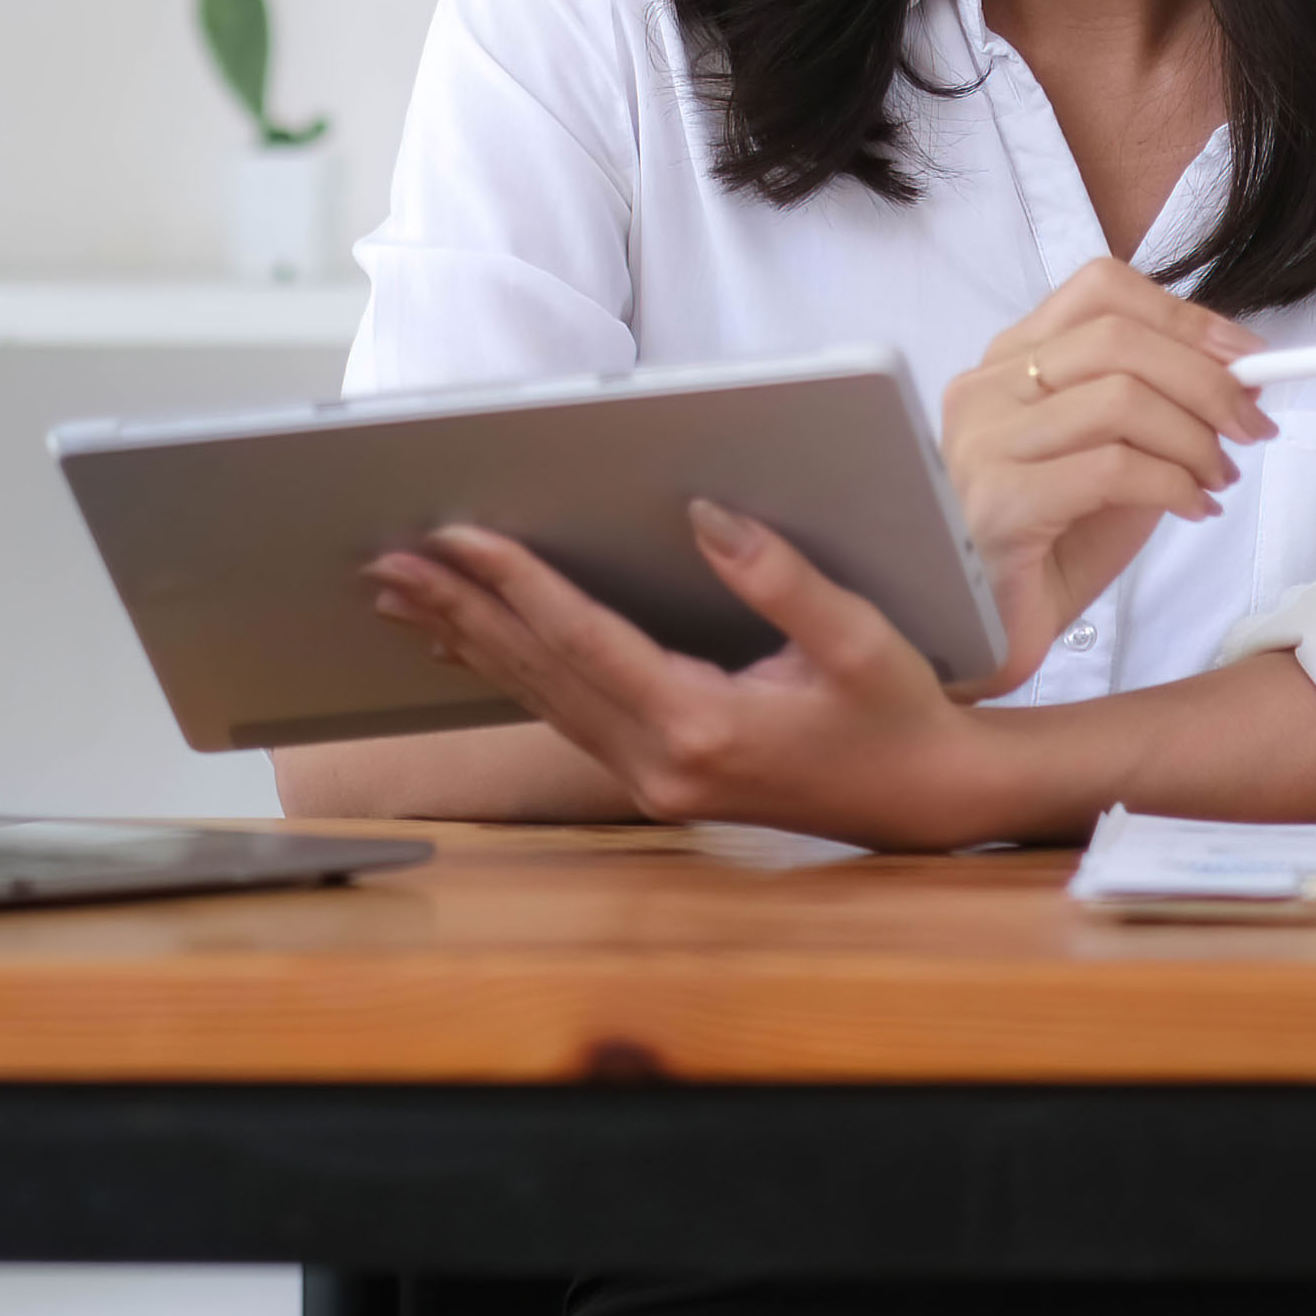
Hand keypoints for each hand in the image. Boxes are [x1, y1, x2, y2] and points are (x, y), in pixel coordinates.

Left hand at [360, 506, 1018, 850]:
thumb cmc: (899, 713)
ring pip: (537, 698)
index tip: (457, 535)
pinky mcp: (654, 779)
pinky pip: (561, 716)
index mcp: (704, 726)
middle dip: (459, 608)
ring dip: (467, 640)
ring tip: (401, 594)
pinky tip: (466, 645)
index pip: (585, 640)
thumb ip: (779, 576)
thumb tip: (704, 513)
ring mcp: (651, 779)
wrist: (926, 802)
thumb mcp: (857, 638)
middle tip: (389, 559)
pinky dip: (509, 670)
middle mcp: (661, 762)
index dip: (517, 582)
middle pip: (539, 671)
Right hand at [936, 256, 1271, 691]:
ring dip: (1195, 438)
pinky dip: (1173, 483)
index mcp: (1008, 360)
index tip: (1249, 358)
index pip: (1101, 290)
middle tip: (1252, 427)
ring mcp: (982, 440)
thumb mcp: (1120, 461)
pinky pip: (1112, 467)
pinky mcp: (997, 500)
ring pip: (1120, 397)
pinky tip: (1191, 509)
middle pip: (1118, 337)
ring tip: (1218, 480)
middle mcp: (985, 386)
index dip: (1185, 317)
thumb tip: (1245, 374)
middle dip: (1206, 379)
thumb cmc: (1054, 547)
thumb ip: (1163, 410)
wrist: (990, 636)